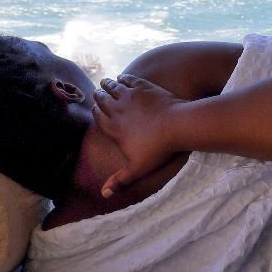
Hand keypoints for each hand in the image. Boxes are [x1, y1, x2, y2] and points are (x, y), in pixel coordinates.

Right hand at [91, 73, 184, 197]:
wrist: (177, 125)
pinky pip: (130, 80)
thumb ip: (120, 180)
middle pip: (103, 99)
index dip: (95, 111)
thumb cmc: (157, 149)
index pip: (98, 116)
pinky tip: (123, 77)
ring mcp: (131, 96)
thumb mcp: (137, 169)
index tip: (94, 108)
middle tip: (96, 92)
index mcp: (113, 127)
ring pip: (114, 87)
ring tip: (104, 81)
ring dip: (107, 84)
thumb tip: (103, 195)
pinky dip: (124, 78)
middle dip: (98, 96)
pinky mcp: (144, 87)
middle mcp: (118, 109)